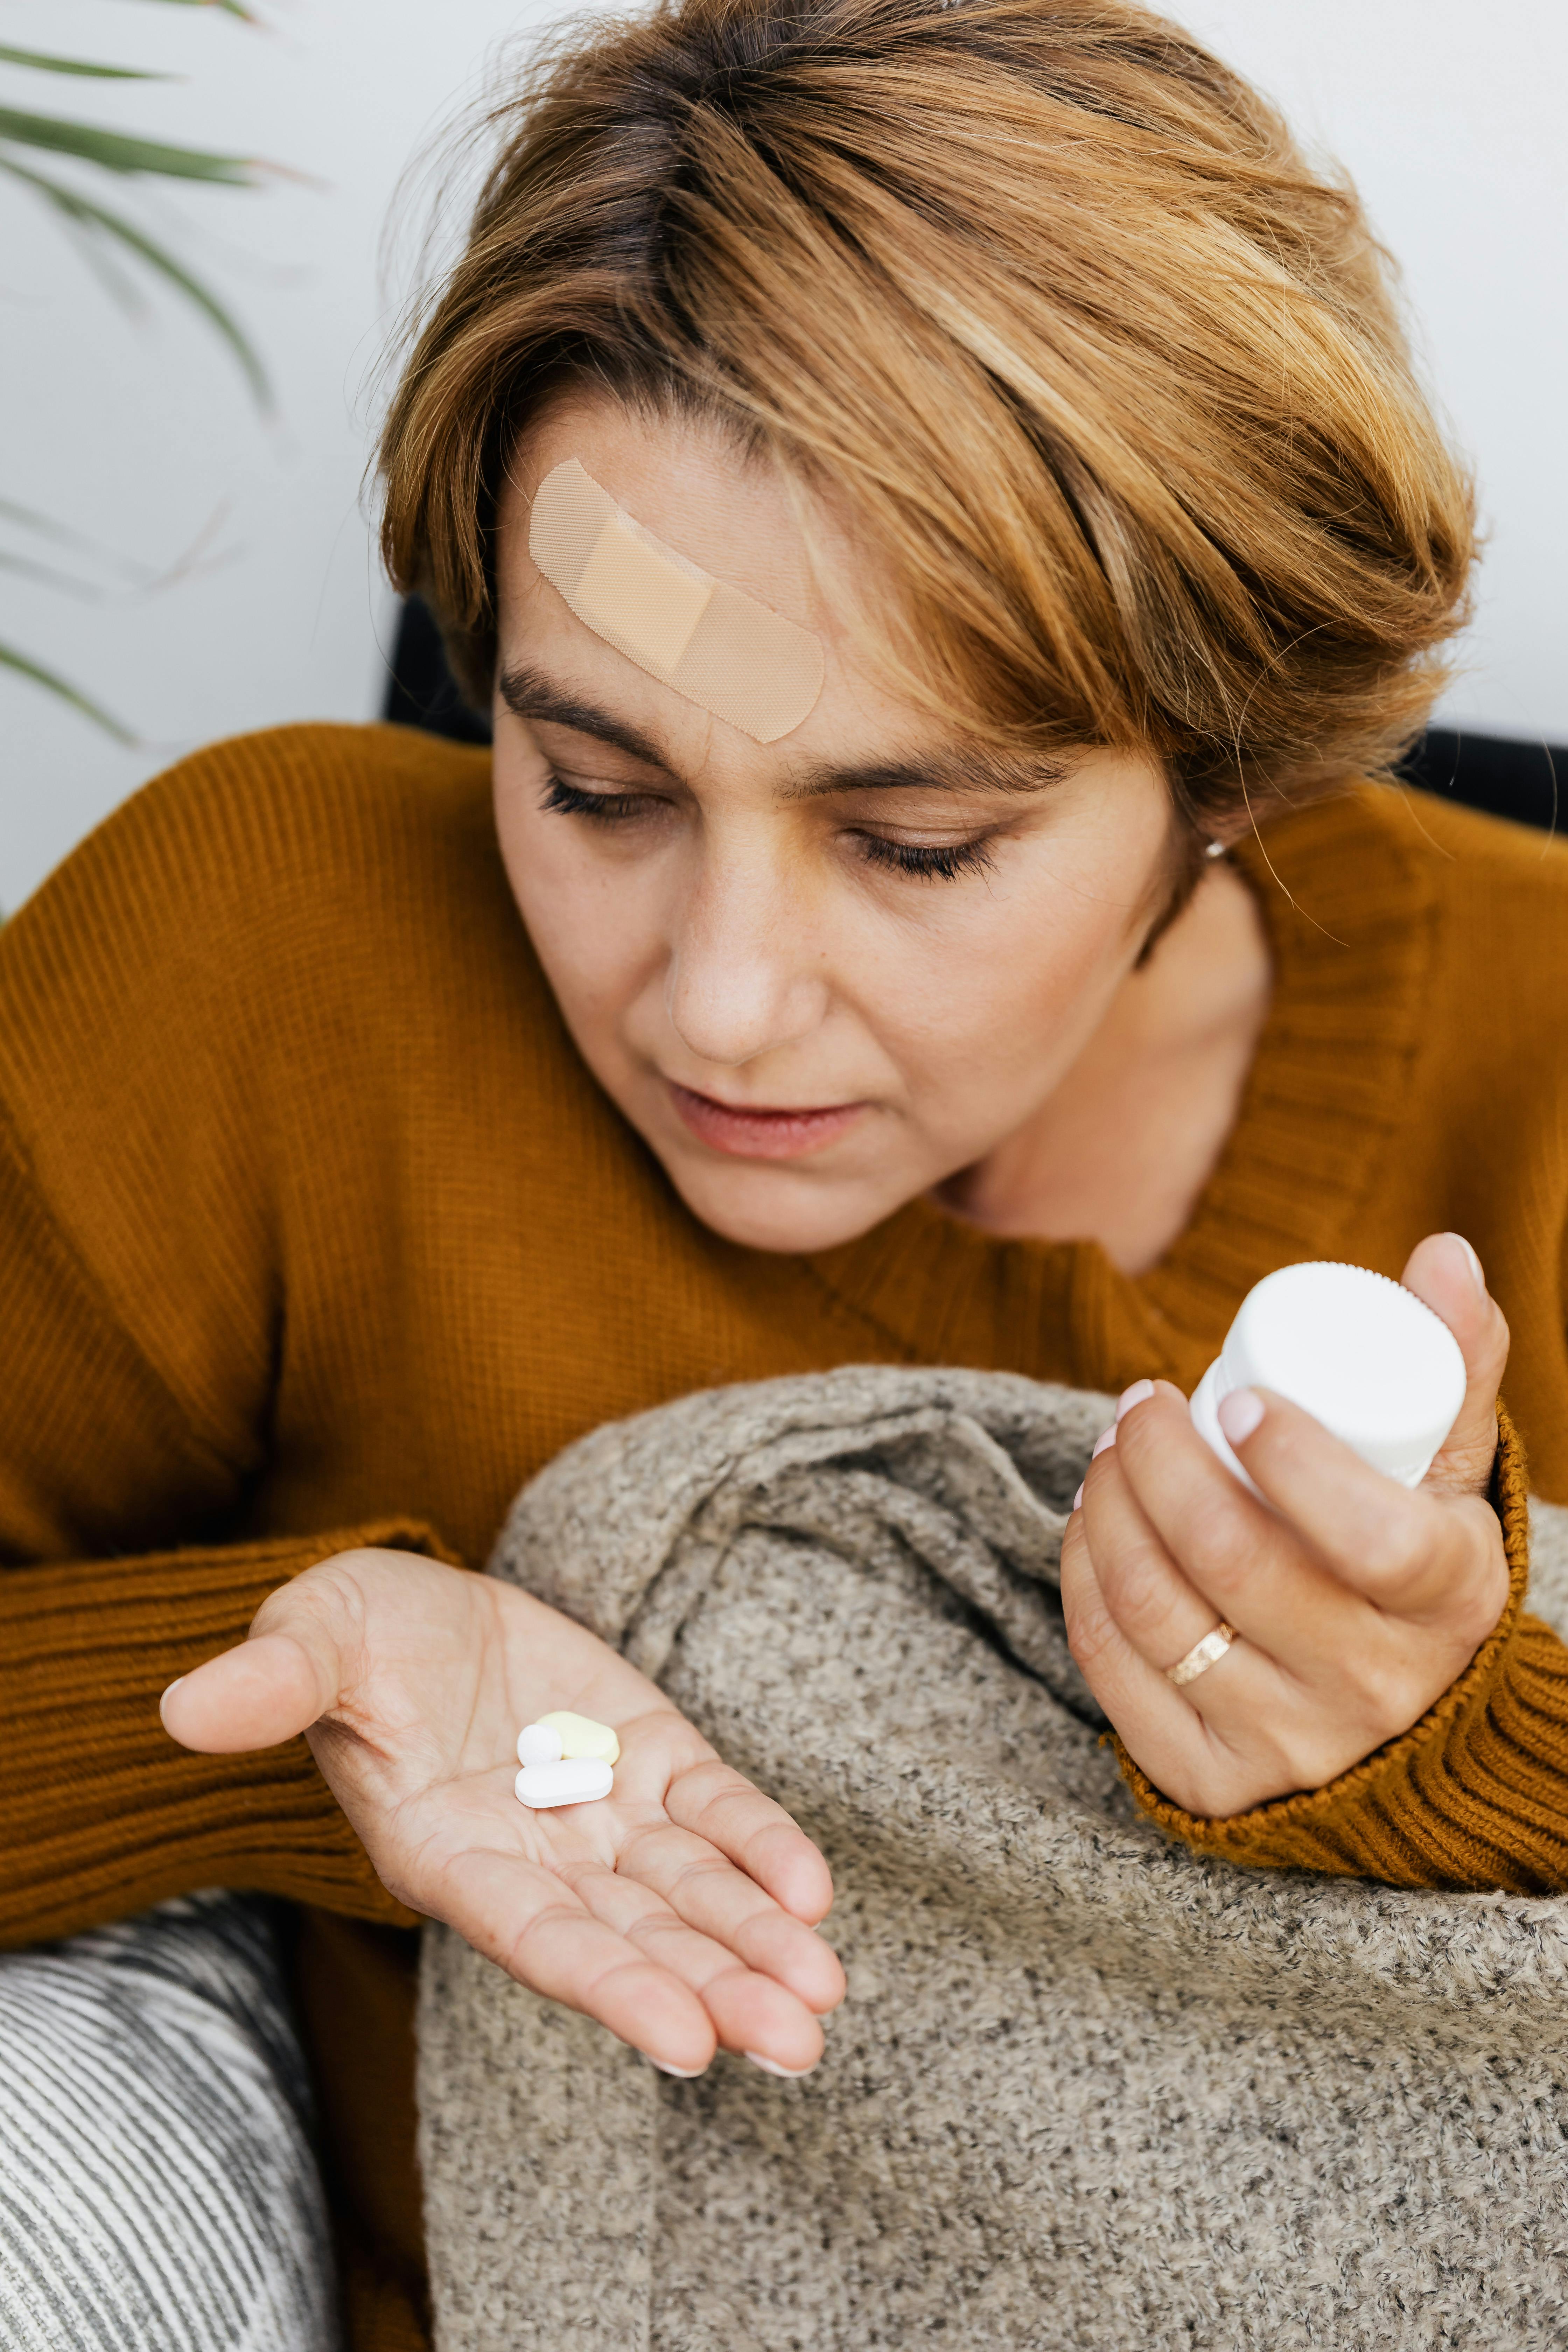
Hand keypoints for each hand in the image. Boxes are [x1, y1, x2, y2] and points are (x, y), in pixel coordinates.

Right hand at [161, 1550, 844, 2074]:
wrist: (414, 1610)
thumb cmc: (349, 1639)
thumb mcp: (310, 1640)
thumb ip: (273, 1684)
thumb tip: (186, 1710)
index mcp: (446, 1853)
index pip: (537, 1938)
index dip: (610, 1987)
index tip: (689, 2044)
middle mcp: (532, 1856)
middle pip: (632, 1938)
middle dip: (715, 1990)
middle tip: (799, 2044)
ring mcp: (597, 1811)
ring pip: (688, 1893)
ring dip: (756, 1941)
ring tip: (823, 1995)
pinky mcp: (647, 1755)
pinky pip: (712, 1812)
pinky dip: (762, 1846)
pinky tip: (813, 1889)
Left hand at [1059, 1233, 1511, 1815]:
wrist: (1395, 1716)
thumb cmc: (1410, 1560)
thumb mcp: (1448, 1472)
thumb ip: (1451, 1358)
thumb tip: (1441, 1251)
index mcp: (1444, 1601)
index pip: (1368, 1536)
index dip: (1292, 1460)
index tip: (1233, 1396)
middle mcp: (1372, 1686)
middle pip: (1233, 1560)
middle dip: (1159, 1462)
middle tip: (1138, 1403)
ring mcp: (1287, 1742)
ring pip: (1160, 1610)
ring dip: (1107, 1511)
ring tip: (1108, 1452)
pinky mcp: (1208, 1778)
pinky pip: (1114, 1668)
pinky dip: (1083, 1582)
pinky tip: (1085, 1528)